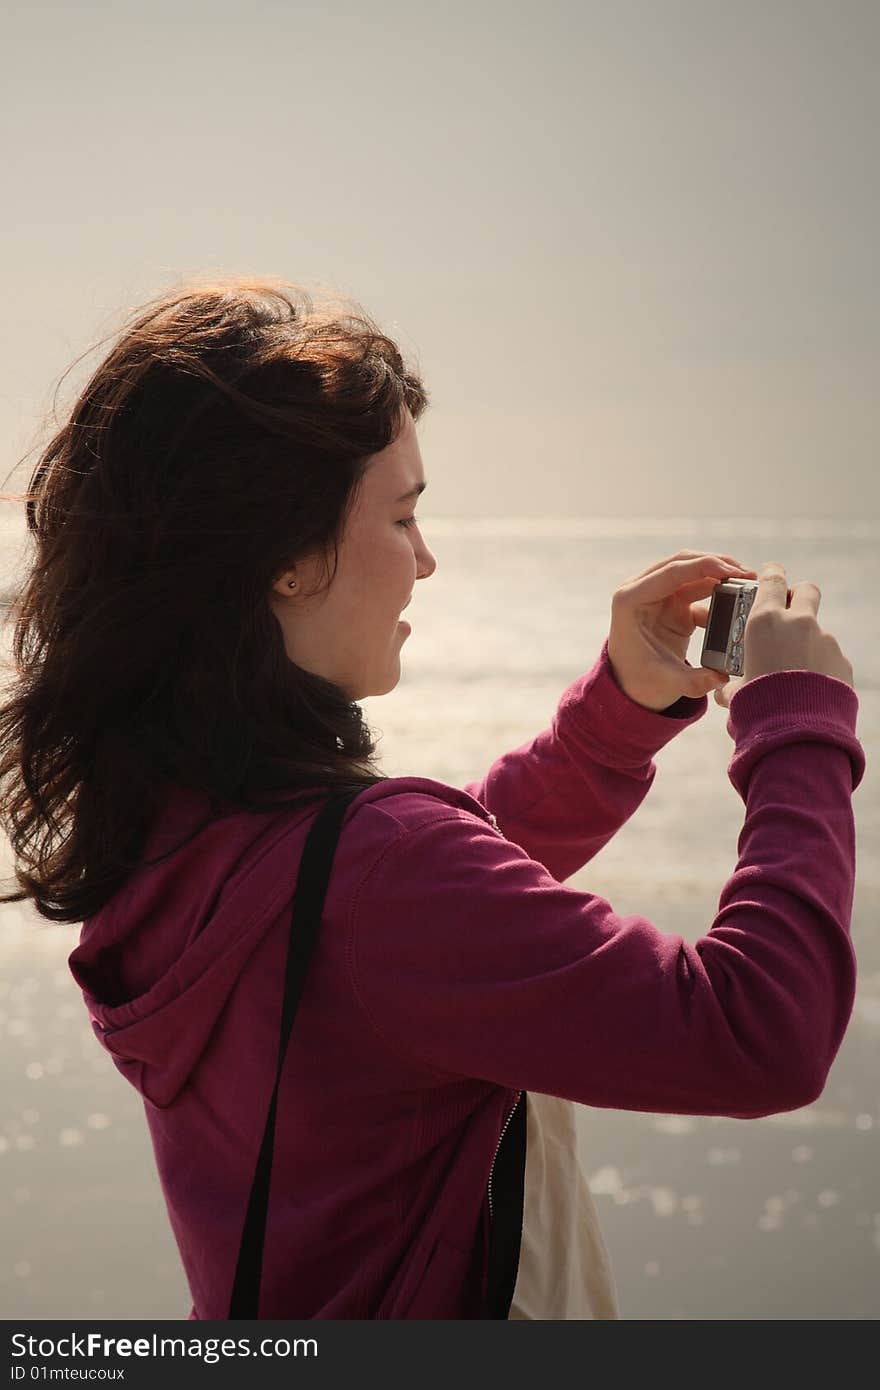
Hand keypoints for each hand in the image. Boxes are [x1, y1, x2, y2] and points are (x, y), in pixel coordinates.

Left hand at [607, 550, 757, 711]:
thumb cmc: (640, 682)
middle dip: (716, 564)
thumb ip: (694, 681)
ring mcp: (657, 594)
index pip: (671, 572)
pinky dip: (717, 591)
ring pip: (692, 571)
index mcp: (631, 600)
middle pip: (682, 563)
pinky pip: (697, 587)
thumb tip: (722, 676)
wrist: (629, 687)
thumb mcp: (666, 683)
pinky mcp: (671, 603)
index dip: (704, 566)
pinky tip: (737, 602)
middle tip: (748, 574)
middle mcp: (641, 590)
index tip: (733, 572)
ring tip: (748, 582)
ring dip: (719, 573)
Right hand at [713, 560, 854, 708]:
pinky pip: (829, 659)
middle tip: (789, 614)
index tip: (769, 576)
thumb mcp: (735, 694)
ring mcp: (825, 641)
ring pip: (816, 633)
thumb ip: (730, 685)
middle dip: (799, 597)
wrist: (796, 732)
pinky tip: (810, 692)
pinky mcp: (842, 662)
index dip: (771, 574)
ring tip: (793, 677)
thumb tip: (723, 691)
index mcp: (766, 621)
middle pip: (806, 591)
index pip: (772, 579)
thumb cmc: (758, 707)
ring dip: (806, 646)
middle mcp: (799, 623)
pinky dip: (820, 670)